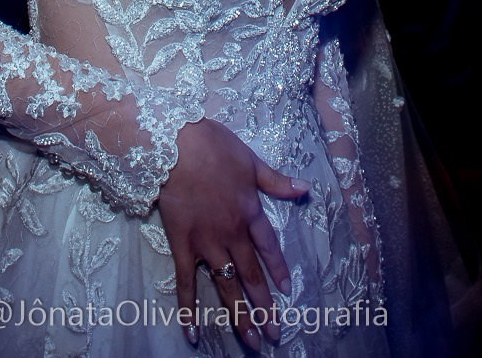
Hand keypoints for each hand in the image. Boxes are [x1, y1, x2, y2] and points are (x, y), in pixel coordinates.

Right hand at [159, 118, 308, 349]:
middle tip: (275, 334)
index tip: (287, 292)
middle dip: (265, 306)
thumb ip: (277, 181)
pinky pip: (185, 282)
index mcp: (251, 212)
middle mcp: (232, 233)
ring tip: (251, 342)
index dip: (278, 270)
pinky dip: (189, 309)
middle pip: (252, 275)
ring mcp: (206, 242)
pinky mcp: (182, 244)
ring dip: (239, 316)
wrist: (176, 144)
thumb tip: (305, 188)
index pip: (270, 248)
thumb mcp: (252, 160)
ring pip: (226, 285)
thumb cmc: (214, 146)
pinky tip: (193, 333)